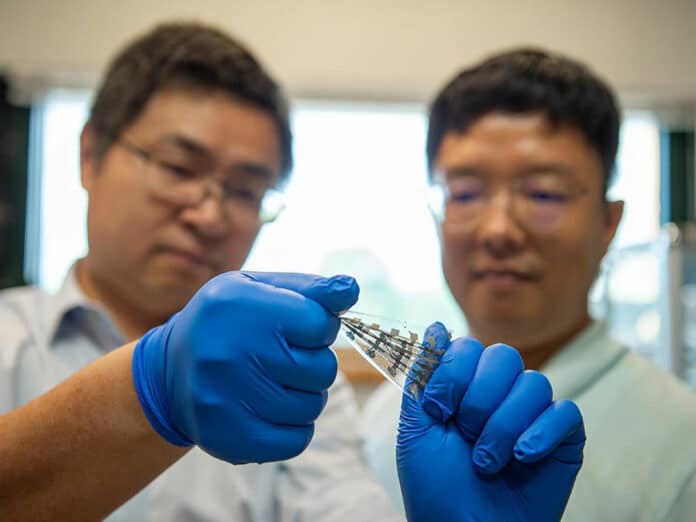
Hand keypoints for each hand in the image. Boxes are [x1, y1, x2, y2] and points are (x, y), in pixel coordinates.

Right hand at [132, 271, 357, 463]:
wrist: (168, 370)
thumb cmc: (228, 322)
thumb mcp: (259, 288)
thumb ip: (310, 289)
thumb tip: (350, 288)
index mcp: (241, 306)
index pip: (320, 324)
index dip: (317, 327)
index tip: (297, 329)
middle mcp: (230, 352)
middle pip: (322, 369)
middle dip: (313, 363)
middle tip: (284, 358)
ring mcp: (227, 399)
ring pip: (312, 406)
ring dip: (304, 395)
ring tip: (274, 382)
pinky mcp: (229, 438)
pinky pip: (296, 441)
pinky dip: (293, 427)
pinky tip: (271, 410)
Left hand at [397, 323, 584, 521]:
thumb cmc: (436, 485)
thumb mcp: (416, 429)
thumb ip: (423, 377)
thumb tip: (434, 327)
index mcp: (465, 386)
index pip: (469, 346)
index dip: (455, 373)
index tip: (439, 409)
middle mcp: (500, 394)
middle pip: (505, 356)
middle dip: (480, 398)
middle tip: (466, 434)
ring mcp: (533, 415)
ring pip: (534, 383)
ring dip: (504, 424)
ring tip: (487, 460)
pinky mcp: (562, 439)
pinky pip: (565, 411)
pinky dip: (541, 433)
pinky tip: (523, 458)